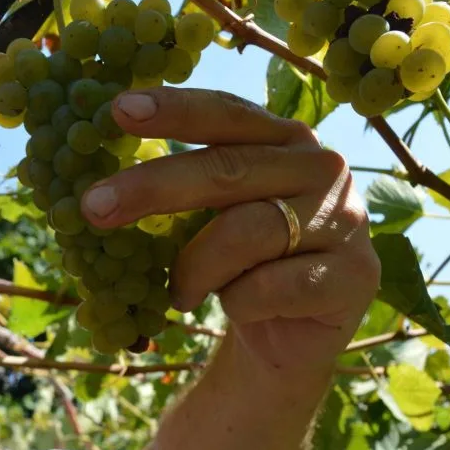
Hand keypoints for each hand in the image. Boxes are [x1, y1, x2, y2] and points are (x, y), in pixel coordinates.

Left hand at [81, 87, 379, 371]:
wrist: (289, 338)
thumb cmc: (240, 267)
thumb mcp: (210, 218)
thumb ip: (181, 189)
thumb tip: (101, 182)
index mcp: (284, 140)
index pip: (226, 115)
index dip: (174, 110)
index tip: (118, 110)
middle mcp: (321, 169)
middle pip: (228, 170)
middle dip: (153, 188)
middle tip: (94, 206)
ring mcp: (345, 221)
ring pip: (246, 233)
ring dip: (194, 268)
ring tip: (178, 292)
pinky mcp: (354, 277)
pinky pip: (270, 287)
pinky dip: (237, 302)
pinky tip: (235, 306)